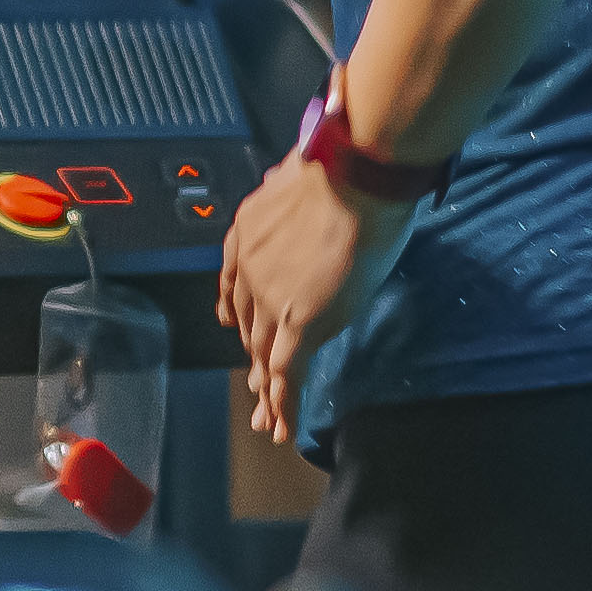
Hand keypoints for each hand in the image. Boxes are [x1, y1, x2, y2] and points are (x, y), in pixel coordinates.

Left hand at [218, 151, 409, 440]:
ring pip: (263, 354)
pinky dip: (283, 404)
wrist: (356, 175)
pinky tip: (282, 426)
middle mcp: (248, 269)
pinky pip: (287, 373)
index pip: (235, 283)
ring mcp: (270, 299)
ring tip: (267, 418)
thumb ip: (292, 187)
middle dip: (252, 356)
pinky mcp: (298, 323)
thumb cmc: (344, 164)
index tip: (235, 325)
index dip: (238, 310)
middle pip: (247, 324)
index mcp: (247, 233)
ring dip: (265, 389)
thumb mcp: (301, 173)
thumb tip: (292, 174)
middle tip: (255, 386)